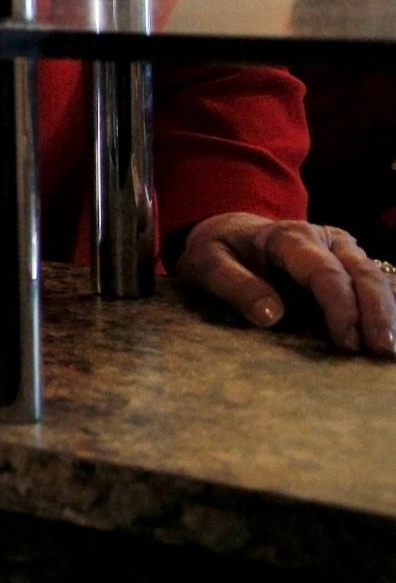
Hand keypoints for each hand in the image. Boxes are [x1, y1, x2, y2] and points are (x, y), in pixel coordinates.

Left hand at [173, 213, 394, 357]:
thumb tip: (271, 316)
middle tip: (383, 351)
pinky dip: (390, 304)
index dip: (340, 308)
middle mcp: (325, 239)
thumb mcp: (206, 264)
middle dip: (377, 313)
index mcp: (289, 237)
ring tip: (392, 349)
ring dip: (389, 312)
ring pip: (377, 278)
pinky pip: (380, 282)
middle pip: (362, 274)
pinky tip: (393, 330)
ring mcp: (343, 250)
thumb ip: (234, 286)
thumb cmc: (218, 250)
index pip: (325, 273)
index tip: (347, 343)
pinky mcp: (351, 264)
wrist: (230, 232)